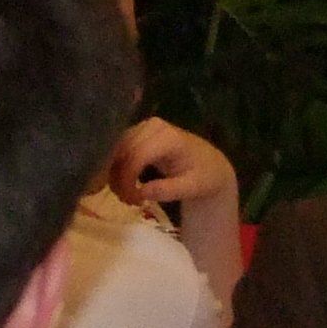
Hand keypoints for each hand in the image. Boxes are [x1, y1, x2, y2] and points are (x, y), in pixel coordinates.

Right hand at [107, 116, 237, 215]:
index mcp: (168, 137)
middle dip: (119, 178)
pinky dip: (118, 167)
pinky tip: (125, 184)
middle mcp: (152, 126)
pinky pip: (120, 148)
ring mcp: (144, 127)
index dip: (128, 180)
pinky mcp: (139, 132)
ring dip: (116, 174)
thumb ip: (167, 190)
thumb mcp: (191, 187)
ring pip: (117, 150)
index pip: (137, 156)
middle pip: (123, 151)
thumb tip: (141, 192)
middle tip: (126, 201)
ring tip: (127, 196)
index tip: (132, 201)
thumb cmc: (203, 176)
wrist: (210, 165)